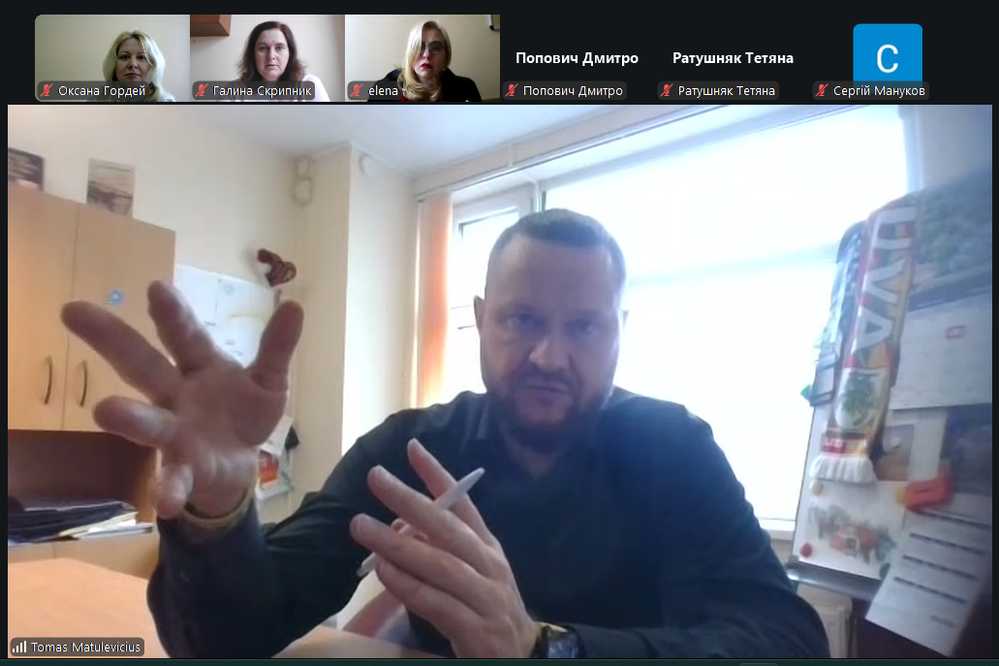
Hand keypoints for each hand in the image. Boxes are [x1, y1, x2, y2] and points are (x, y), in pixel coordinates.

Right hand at [61, 280, 303, 518]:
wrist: (237, 465)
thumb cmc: (242, 411)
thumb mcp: (268, 379)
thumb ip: (277, 347)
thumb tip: (297, 306)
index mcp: (200, 365)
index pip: (184, 335)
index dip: (172, 313)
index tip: (156, 287)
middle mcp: (176, 394)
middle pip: (142, 364)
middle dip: (111, 339)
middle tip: (74, 310)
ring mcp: (174, 433)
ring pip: (149, 422)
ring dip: (130, 417)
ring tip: (105, 410)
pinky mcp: (183, 470)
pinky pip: (173, 480)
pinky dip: (168, 491)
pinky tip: (166, 504)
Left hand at [349, 439, 539, 657]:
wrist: (522, 657)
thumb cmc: (489, 608)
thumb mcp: (476, 572)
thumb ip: (445, 550)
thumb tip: (401, 524)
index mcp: (487, 547)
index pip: (464, 504)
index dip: (438, 475)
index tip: (412, 448)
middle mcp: (489, 565)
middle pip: (447, 527)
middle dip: (409, 500)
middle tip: (376, 477)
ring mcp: (485, 596)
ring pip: (438, 563)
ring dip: (397, 543)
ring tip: (361, 525)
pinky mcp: (475, 629)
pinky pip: (435, 602)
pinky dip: (408, 585)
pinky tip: (384, 571)